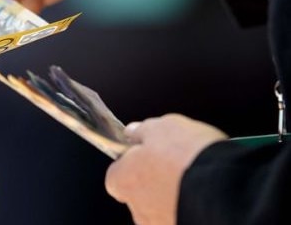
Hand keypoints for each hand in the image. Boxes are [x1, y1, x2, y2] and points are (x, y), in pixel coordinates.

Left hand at [105, 114, 226, 224]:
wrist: (224, 190)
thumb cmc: (188, 158)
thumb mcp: (163, 127)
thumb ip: (143, 130)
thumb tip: (133, 133)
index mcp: (123, 181)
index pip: (116, 175)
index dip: (131, 163)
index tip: (145, 153)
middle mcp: (138, 209)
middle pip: (140, 193)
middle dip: (155, 180)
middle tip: (176, 164)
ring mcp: (161, 224)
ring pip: (163, 207)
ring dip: (175, 195)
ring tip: (197, 178)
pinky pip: (183, 215)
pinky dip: (192, 205)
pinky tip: (208, 192)